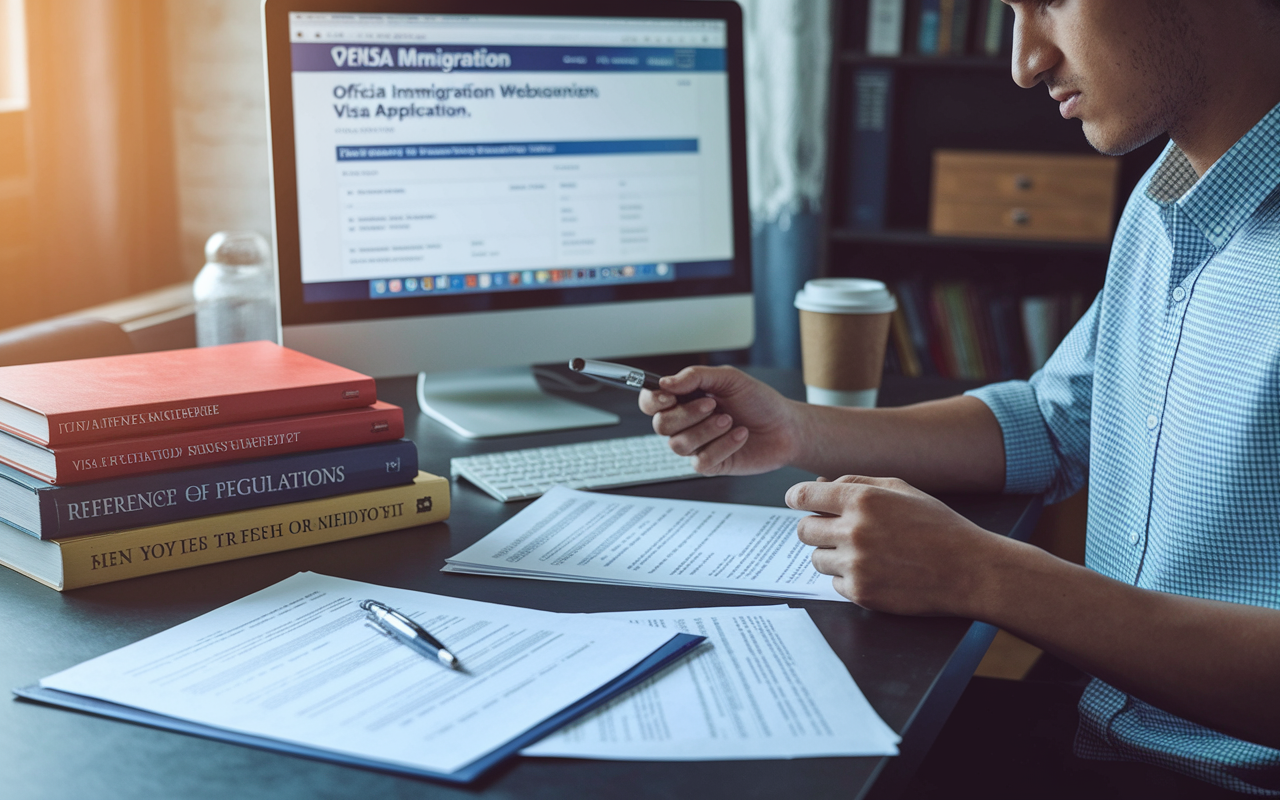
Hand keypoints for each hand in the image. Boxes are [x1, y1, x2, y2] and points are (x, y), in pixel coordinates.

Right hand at [639, 366, 802, 474]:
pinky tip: (739, 435)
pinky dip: (723, 445)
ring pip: (678, 445)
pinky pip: (701, 460)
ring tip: (730, 420)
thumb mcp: (729, 378)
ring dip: (706, 430)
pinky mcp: (710, 464)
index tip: (669, 396)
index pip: (651, 402)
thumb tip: (665, 382)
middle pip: (661, 425)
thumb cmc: (759, 401)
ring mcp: (697, 445)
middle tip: (713, 404)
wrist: (786, 426)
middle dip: (687, 414)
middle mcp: (686, 423)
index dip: (652, 400)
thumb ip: (695, 376)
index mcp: (685, 399)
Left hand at [786, 475, 1005, 615]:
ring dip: (832, 555)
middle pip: (803, 530)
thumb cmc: (938, 527)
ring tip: (863, 553)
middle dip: (816, 528)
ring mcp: (856, 565)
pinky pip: (834, 584)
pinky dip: (847, 579)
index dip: (798, 499)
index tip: (800, 503)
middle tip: (837, 531)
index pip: (803, 496)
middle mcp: (854, 531)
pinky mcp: (861, 593)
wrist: (970, 570)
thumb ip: (857, 483)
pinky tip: (875, 572)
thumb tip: (821, 484)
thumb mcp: (902, 490)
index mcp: (863, 499)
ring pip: (816, 559)